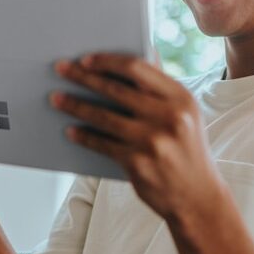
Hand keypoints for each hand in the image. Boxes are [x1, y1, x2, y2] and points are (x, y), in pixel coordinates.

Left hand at [50, 52, 222, 219]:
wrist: (197, 198)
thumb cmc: (185, 149)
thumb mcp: (184, 115)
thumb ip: (160, 88)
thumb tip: (136, 55)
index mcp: (180, 98)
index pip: (138, 68)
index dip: (107, 61)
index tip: (85, 58)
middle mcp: (168, 117)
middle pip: (115, 90)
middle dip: (83, 77)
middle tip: (60, 68)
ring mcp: (152, 141)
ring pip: (103, 117)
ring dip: (75, 105)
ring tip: (56, 98)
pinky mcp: (137, 163)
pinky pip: (102, 144)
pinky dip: (83, 136)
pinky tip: (70, 130)